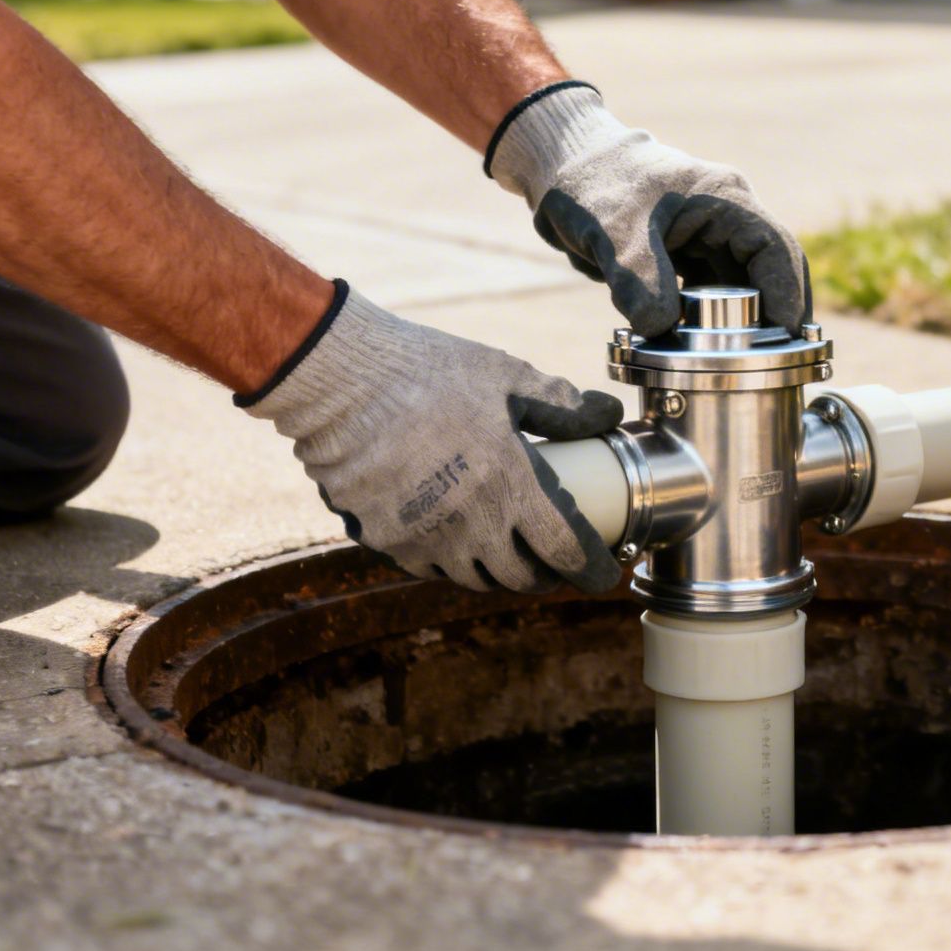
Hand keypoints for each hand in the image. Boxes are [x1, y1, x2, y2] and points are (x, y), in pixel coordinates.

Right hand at [242, 282, 624, 592]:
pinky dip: (449, 560)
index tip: (606, 574)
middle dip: (544, 575)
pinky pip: (428, 566)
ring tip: (506, 551)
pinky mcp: (386, 540)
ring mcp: (425, 538)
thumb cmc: (428, 373)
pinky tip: (455, 539)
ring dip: (497, 571)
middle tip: (552, 561)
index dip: (593, 569)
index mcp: (511, 485)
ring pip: (474, 577)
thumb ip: (561, 404)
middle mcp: (471, 524)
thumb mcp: (506, 376)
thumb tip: (607, 413)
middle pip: (521, 577)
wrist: (342, 382)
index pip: (566, 551)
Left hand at [486, 82, 811, 337]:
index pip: (775, 248)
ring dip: (747, 321)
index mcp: (724, 198)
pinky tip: (711, 351)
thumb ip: (639, 282)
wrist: (562, 170)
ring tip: (751, 365)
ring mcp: (710, 237)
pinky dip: (716, 321)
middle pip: (769, 270)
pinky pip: (714, 293)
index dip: (787, 292)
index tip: (788, 334)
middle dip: (777, 315)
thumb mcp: (614, 234)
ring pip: (744, 286)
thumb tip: (660, 330)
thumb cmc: (594, 185)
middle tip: (782, 363)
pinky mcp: (689, 256)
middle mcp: (726, 217)